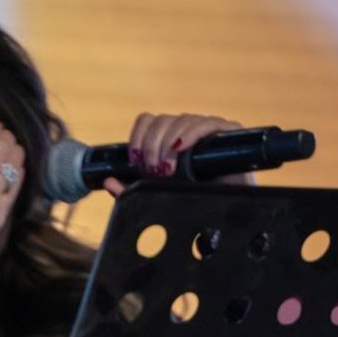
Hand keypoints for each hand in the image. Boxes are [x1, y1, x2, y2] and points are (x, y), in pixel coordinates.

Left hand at [103, 112, 257, 197]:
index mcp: (167, 138)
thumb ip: (129, 191)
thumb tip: (108, 182)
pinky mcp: (229, 133)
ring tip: (167, 169)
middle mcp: (186, 129)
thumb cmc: (190, 202)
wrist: (223, 216)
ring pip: (182, 120)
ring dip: (169, 143)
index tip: (134, 159)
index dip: (138, 136)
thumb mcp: (154, 196)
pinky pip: (210, 123)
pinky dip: (193, 132)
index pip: (147, 120)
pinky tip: (182, 147)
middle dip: (152, 146)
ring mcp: (208, 129)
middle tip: (153, 170)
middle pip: (162, 121)